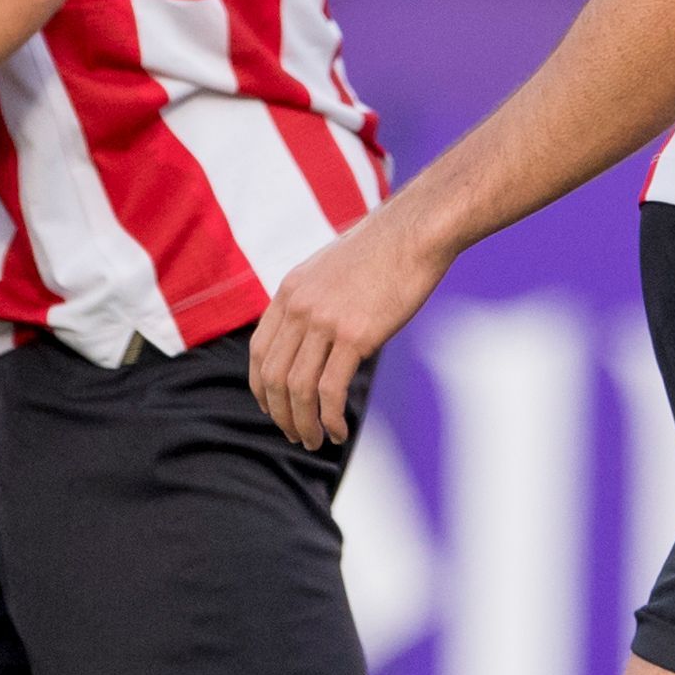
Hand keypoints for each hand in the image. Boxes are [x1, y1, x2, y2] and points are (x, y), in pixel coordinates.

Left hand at [247, 214, 452, 447]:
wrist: (416, 232)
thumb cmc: (383, 250)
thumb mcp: (330, 269)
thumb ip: (313, 301)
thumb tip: (314, 335)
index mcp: (289, 291)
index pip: (259, 351)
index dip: (261, 387)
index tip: (272, 408)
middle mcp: (299, 307)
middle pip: (274, 376)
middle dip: (281, 414)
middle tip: (296, 436)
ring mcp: (324, 321)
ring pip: (299, 389)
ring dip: (304, 424)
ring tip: (315, 442)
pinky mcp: (355, 335)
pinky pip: (330, 390)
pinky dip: (330, 418)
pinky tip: (339, 430)